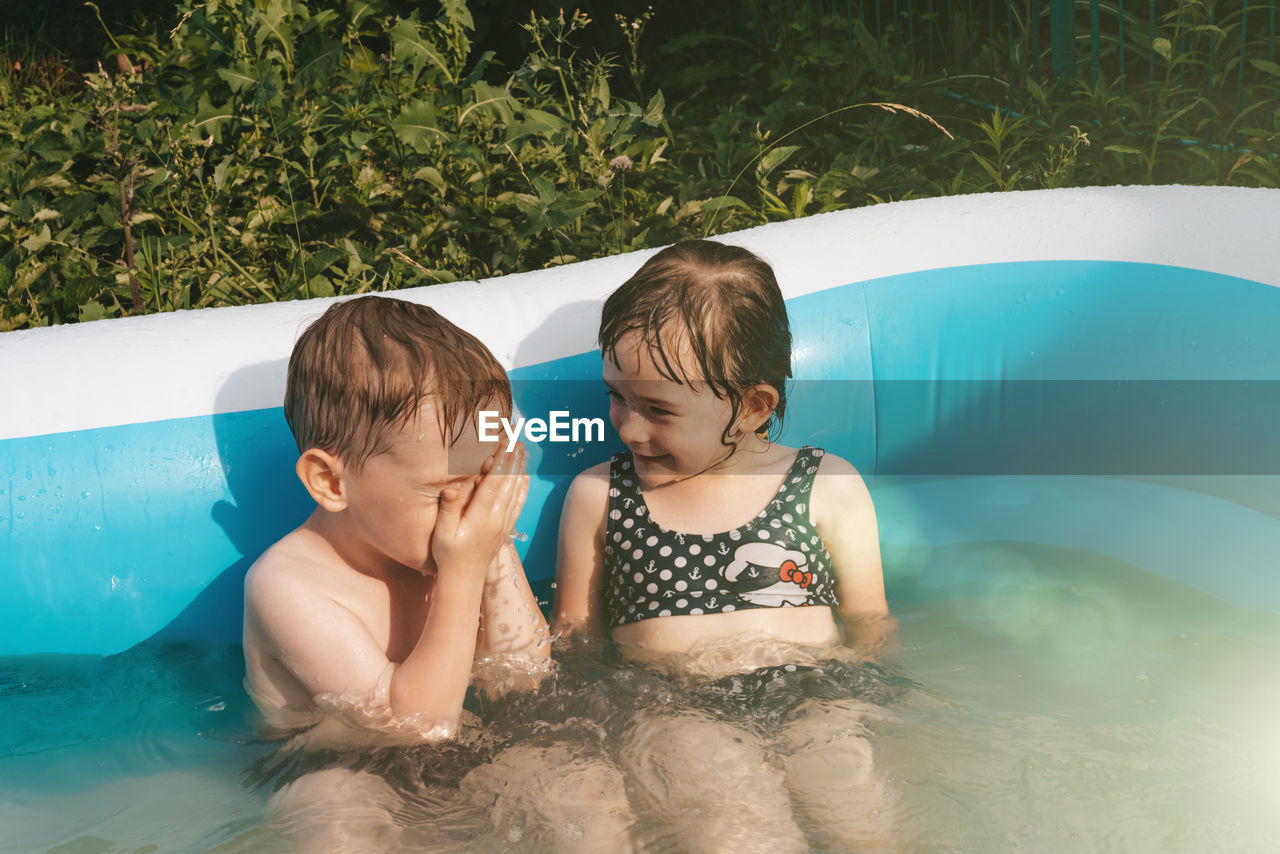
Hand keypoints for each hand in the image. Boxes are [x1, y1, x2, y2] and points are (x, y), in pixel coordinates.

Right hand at [431, 443, 528, 579]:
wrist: (465, 578)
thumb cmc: (448, 554)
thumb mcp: (442, 533)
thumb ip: (448, 510)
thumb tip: (450, 488)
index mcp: (481, 516)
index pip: (494, 481)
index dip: (500, 460)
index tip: (504, 442)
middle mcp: (497, 518)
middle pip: (509, 481)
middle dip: (513, 457)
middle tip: (517, 436)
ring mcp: (504, 523)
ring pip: (516, 490)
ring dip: (520, 468)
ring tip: (522, 448)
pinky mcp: (507, 528)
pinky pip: (518, 503)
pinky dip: (523, 487)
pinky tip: (525, 475)